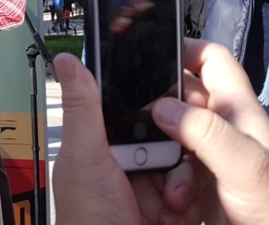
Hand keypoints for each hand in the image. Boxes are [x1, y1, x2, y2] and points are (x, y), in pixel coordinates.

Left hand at [52, 53, 201, 224]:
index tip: (180, 94)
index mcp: (105, 144)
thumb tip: (68, 59)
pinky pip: (201, 189)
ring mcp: (157, 188)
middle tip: (168, 170)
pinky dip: (196, 200)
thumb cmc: (86, 222)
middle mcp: (132, 162)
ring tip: (170, 205)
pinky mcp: (178, 209)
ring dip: (186, 181)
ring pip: (190, 159)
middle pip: (171, 132)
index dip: (160, 103)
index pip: (139, 109)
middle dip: (177, 148)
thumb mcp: (85, 161)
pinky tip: (180, 214)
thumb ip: (84, 110)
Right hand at [151, 40, 268, 224]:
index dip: (184, 50)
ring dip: (157, 164)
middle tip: (146, 138)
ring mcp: (208, 159)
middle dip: (155, 121)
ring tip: (169, 189)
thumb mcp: (246, 164)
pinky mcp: (198, 186)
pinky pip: (165, 176)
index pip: (211, 60)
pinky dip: (162, 190)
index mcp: (238, 111)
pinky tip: (173, 207)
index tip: (150, 58)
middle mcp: (222, 130)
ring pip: (165, 143)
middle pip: (175, 103)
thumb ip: (206, 132)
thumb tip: (163, 107)